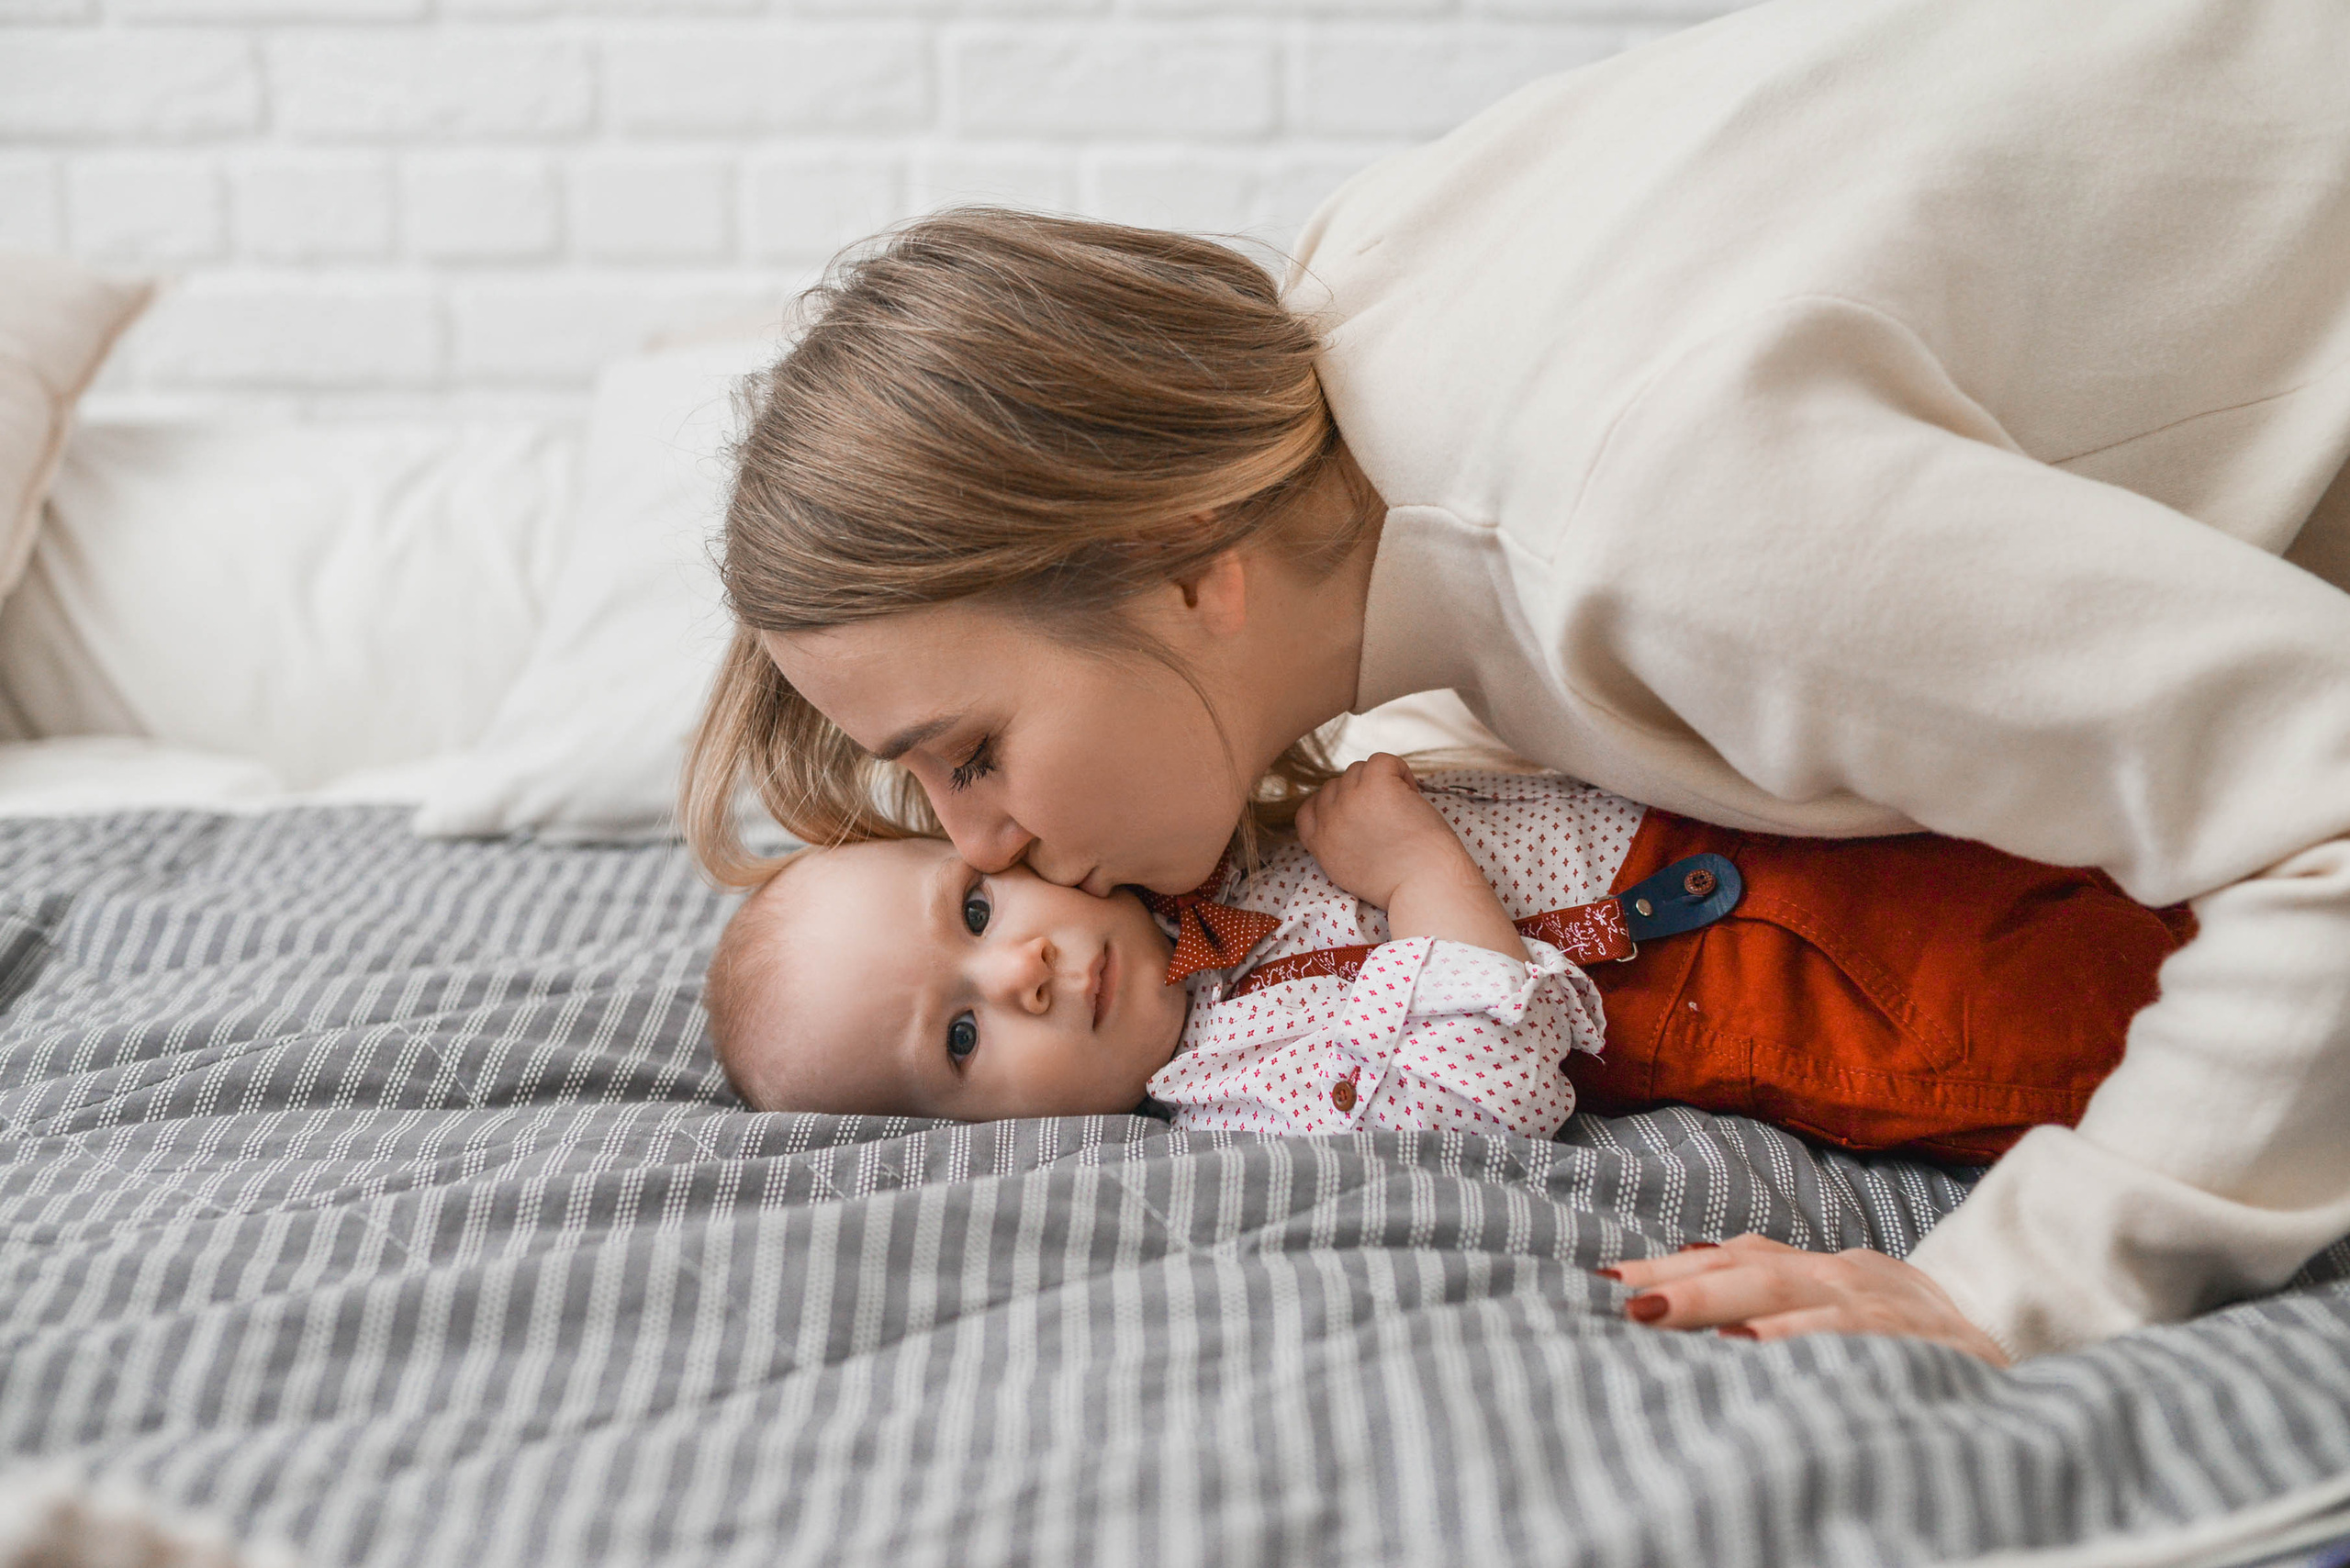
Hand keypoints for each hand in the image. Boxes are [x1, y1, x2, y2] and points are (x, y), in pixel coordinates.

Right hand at [1295, 753, 1473, 908]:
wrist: (1425, 885)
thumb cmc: (1400, 883)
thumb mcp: (1348, 872)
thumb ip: (1336, 845)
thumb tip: (1345, 819)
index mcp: (1321, 843)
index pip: (1307, 809)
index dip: (1331, 805)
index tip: (1355, 813)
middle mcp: (1330, 820)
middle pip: (1336, 785)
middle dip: (1361, 794)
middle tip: (1389, 817)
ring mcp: (1351, 800)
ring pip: (1359, 769)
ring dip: (1382, 782)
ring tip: (1404, 808)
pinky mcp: (1376, 786)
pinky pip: (1383, 760)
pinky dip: (1401, 771)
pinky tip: (1413, 793)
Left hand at [1604, 1234, 2010, 1365]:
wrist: (2033, 1341)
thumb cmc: (1921, 1339)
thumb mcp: (1849, 1313)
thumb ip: (1782, 1301)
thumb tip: (1692, 1287)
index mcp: (1827, 1271)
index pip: (1738, 1257)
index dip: (1674, 1266)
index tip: (1609, 1280)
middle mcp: (1847, 1275)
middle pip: (1750, 1268)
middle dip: (1679, 1282)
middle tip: (1618, 1298)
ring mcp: (1883, 1303)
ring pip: (1787, 1290)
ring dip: (1716, 1300)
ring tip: (1655, 1315)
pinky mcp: (1921, 1340)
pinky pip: (1850, 1333)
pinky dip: (1799, 1335)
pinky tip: (1751, 1347)